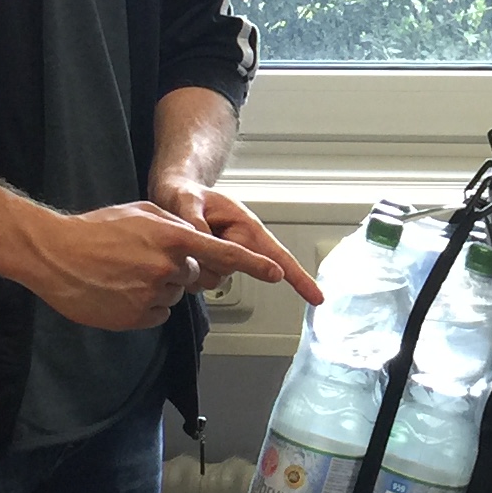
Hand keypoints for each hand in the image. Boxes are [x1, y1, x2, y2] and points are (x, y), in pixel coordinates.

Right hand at [28, 202, 278, 330]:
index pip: (223, 254)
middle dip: (177, 269)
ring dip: (158, 287)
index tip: (276, 274)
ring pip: (174, 296)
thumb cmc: (96, 230)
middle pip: (194, 276)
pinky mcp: (138, 318)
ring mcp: (152, 296)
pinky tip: (120, 290)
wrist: (55, 255)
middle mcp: (167, 269)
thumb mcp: (142, 213)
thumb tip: (196, 239)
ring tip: (123, 272)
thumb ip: (176, 225)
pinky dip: (145, 305)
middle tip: (140, 258)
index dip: (252, 265)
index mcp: (172, 239)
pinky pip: (157, 314)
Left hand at [149, 176, 326, 303]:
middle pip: (234, 270)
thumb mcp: (187, 200)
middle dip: (209, 260)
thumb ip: (194, 222)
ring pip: (215, 280)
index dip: (299, 278)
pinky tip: (183, 251)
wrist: (174, 195)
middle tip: (190, 234)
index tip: (317, 298)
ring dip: (196, 266)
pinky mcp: (214, 268)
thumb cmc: (187, 194)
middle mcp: (242, 244)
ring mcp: (228, 258)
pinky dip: (188, 271)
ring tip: (185, 239)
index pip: (278, 256)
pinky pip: (202, 283)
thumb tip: (203, 243)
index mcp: (247, 227)